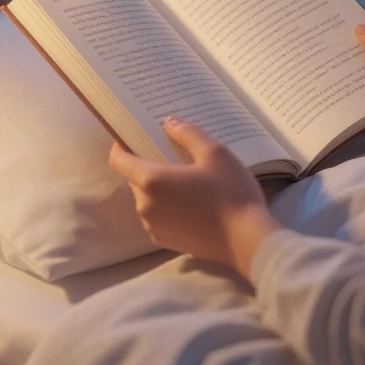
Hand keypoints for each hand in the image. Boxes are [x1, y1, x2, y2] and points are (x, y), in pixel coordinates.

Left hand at [108, 117, 281, 276]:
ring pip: (146, 199)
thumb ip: (188, 134)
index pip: (118, 160)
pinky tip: (191, 205)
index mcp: (151, 180)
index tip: (135, 138)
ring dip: (159, 189)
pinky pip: (156, 217)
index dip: (121, 147)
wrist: (247, 242)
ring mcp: (153, 226)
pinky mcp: (164, 241)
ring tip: (187, 183)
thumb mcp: (215, 153)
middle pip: (134, 178)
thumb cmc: (231, 193)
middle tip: (174, 158)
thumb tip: (168, 123)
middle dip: (148, 166)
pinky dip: (166, 208)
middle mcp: (144, 205)